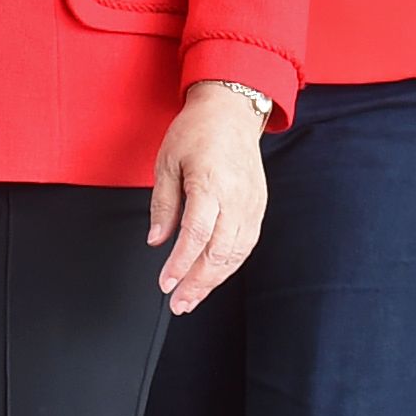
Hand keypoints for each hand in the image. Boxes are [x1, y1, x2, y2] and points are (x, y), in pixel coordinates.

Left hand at [148, 84, 269, 313]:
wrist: (231, 112)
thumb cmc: (197, 132)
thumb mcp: (167, 162)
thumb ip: (163, 204)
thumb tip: (157, 240)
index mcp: (211, 183)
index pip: (196, 235)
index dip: (180, 264)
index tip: (165, 283)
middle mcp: (236, 198)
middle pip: (219, 252)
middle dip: (197, 283)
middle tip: (178, 303)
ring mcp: (251, 204)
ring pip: (236, 254)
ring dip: (213, 280)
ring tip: (192, 297)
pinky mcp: (258, 207)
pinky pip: (246, 244)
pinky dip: (229, 265)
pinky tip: (212, 276)